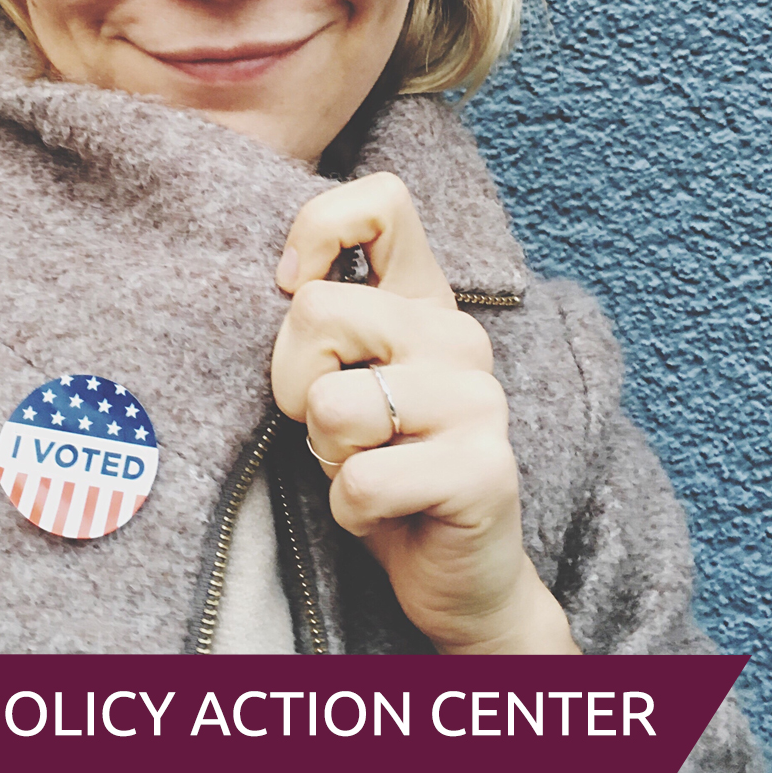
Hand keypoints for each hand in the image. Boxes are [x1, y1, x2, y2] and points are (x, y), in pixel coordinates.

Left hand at [271, 173, 572, 654]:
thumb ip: (328, 325)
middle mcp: (458, 337)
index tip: (294, 291)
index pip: (381, 201)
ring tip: (367, 468)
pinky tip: (386, 512)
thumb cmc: (381, 469)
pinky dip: (350, 510)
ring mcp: (478, 402)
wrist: (452, 571)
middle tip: (336, 431)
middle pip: (315, 310)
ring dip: (326, 456)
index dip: (317, 232)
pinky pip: (359, 481)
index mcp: (423, 304)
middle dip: (294, 386)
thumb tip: (288, 281)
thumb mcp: (343, 383)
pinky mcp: (483, 471)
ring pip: (329, 404)